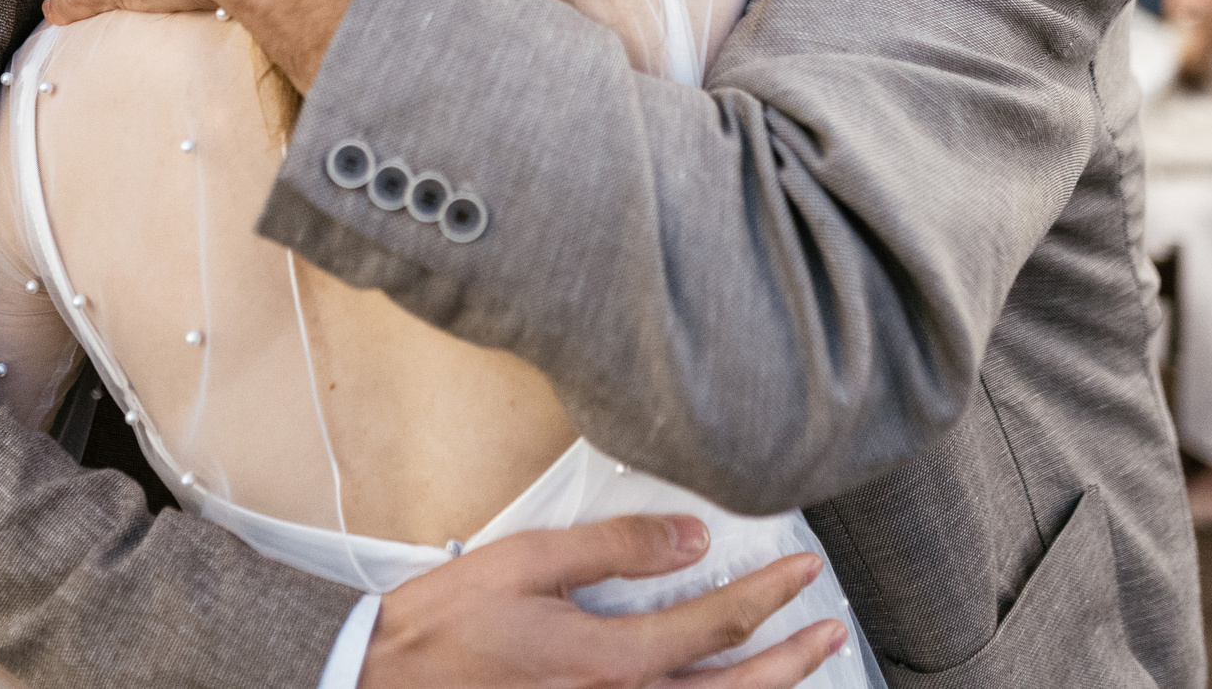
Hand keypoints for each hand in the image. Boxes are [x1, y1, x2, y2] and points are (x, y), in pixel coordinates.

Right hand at [361, 516, 847, 688]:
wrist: (382, 686)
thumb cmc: (444, 629)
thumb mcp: (524, 564)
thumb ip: (612, 549)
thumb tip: (688, 537)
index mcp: (608, 662)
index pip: (714, 626)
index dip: (768, 596)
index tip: (802, 570)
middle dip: (791, 659)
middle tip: (829, 629)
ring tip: (801, 667)